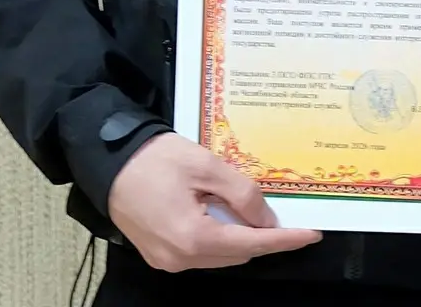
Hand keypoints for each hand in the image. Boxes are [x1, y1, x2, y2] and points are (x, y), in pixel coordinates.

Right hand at [108, 132, 320, 271]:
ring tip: (256, 212)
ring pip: (219, 255)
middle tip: (287, 216)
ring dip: (241, 237)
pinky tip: (226, 215)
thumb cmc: (156, 158)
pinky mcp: (159, 255)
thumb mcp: (206, 166)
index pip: (252, 243)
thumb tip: (267, 219)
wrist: (110, 163)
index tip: (311, 235)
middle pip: (237, 253)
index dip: (285, 240)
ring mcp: (168, 261)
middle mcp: (180, 258)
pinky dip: (220, 237)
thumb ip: (241, 193)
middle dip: (264, 237)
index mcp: (193, 237)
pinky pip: (201, 252)